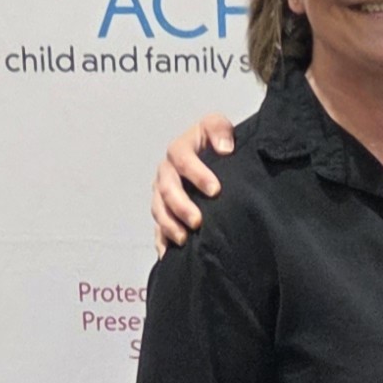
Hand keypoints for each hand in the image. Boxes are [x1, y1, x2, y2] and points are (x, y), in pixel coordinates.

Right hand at [151, 114, 235, 254]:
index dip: (197, 174)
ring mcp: (162, 193)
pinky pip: (157, 228)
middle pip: (166, 188)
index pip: (183, 159)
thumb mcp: (217, 127)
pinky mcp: (164, 212)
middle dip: (181, 206)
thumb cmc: (215, 143)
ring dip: (169, 225)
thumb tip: (224, 148)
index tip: (215, 190)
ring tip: (184, 239)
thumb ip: (219, 130)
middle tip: (197, 221)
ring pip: (159, 209)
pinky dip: (162, 242)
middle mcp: (167, 171)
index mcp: (180, 150)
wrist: (212, 158)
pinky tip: (168, 255)